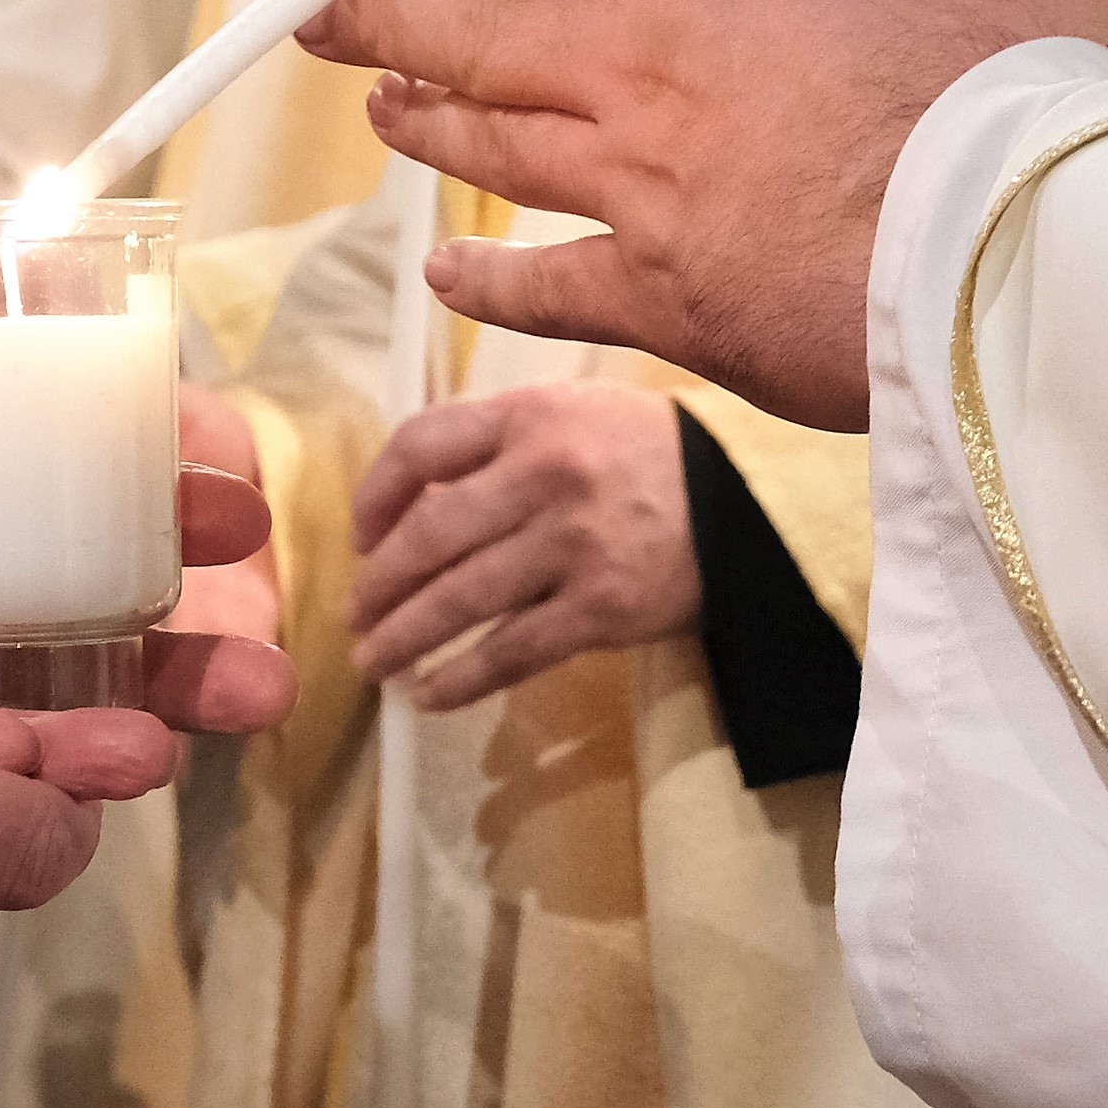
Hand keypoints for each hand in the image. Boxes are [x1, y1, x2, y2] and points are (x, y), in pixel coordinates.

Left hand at [298, 0, 1107, 425]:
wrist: (1032, 249)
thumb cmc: (1040, 74)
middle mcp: (643, 65)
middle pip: (469, 31)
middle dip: (379, 16)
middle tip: (321, 12)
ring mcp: (639, 189)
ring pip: (488, 147)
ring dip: (422, 123)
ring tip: (383, 106)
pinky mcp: (663, 302)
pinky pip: (537, 288)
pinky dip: (478, 278)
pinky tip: (444, 267)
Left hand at [352, 383, 696, 703]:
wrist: (751, 504)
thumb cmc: (651, 456)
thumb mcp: (575, 411)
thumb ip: (497, 443)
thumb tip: (411, 504)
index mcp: (530, 416)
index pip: (420, 446)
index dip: (375, 498)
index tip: (361, 538)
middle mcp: (545, 475)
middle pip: (428, 536)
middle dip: (378, 585)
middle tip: (357, 615)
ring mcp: (573, 545)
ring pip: (458, 601)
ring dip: (403, 638)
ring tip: (375, 662)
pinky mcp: (601, 608)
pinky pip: (510, 653)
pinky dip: (459, 680)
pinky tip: (428, 695)